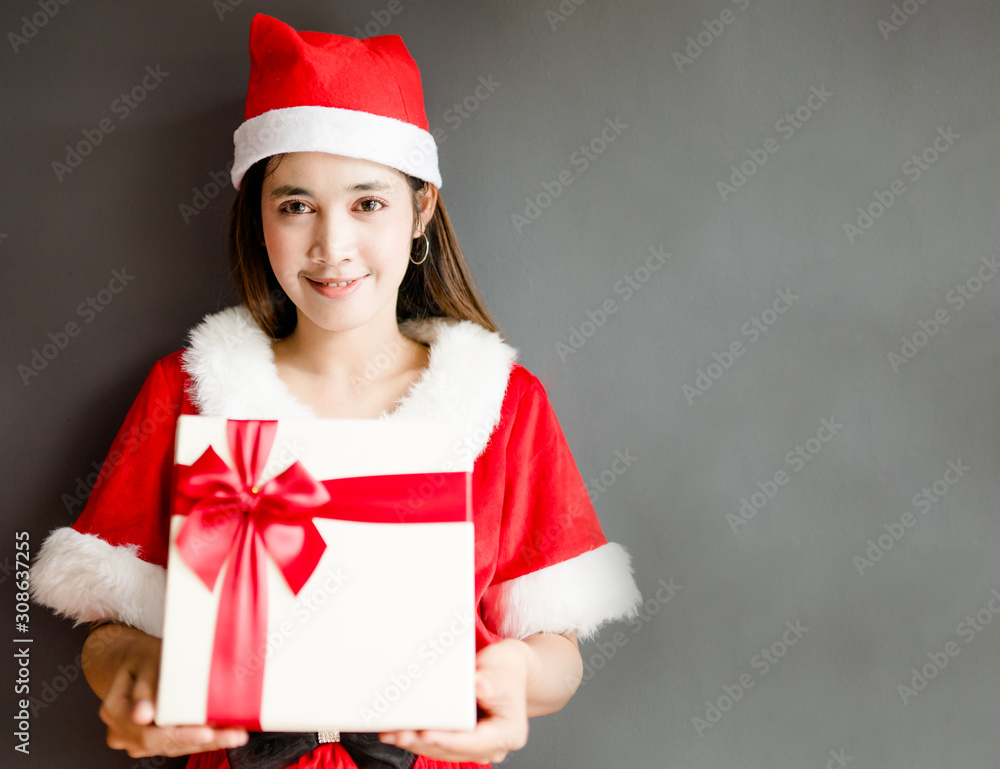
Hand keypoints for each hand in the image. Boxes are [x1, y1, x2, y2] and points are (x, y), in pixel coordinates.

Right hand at [97, 632, 248, 757]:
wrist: (134, 661)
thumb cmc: (144, 656)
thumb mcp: (145, 660)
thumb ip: (144, 687)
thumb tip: (142, 716)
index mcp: (116, 709)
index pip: (147, 732)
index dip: (179, 735)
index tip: (207, 732)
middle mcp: (122, 731)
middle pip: (164, 744)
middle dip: (202, 741)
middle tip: (234, 735)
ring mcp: (136, 739)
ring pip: (174, 747)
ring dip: (207, 742)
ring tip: (236, 734)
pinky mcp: (153, 740)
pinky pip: (177, 744)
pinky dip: (201, 739)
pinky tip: (225, 734)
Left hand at [379, 639, 529, 763]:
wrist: (507, 669)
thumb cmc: (506, 669)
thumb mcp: (501, 669)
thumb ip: (491, 681)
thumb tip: (480, 687)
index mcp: (508, 732)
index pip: (475, 742)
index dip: (449, 739)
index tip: (427, 734)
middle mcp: (493, 744)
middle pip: (454, 749)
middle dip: (425, 742)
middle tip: (401, 735)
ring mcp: (476, 744)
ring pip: (442, 748)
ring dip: (416, 742)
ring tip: (392, 733)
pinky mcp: (461, 738)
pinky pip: (438, 740)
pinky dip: (419, 736)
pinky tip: (399, 730)